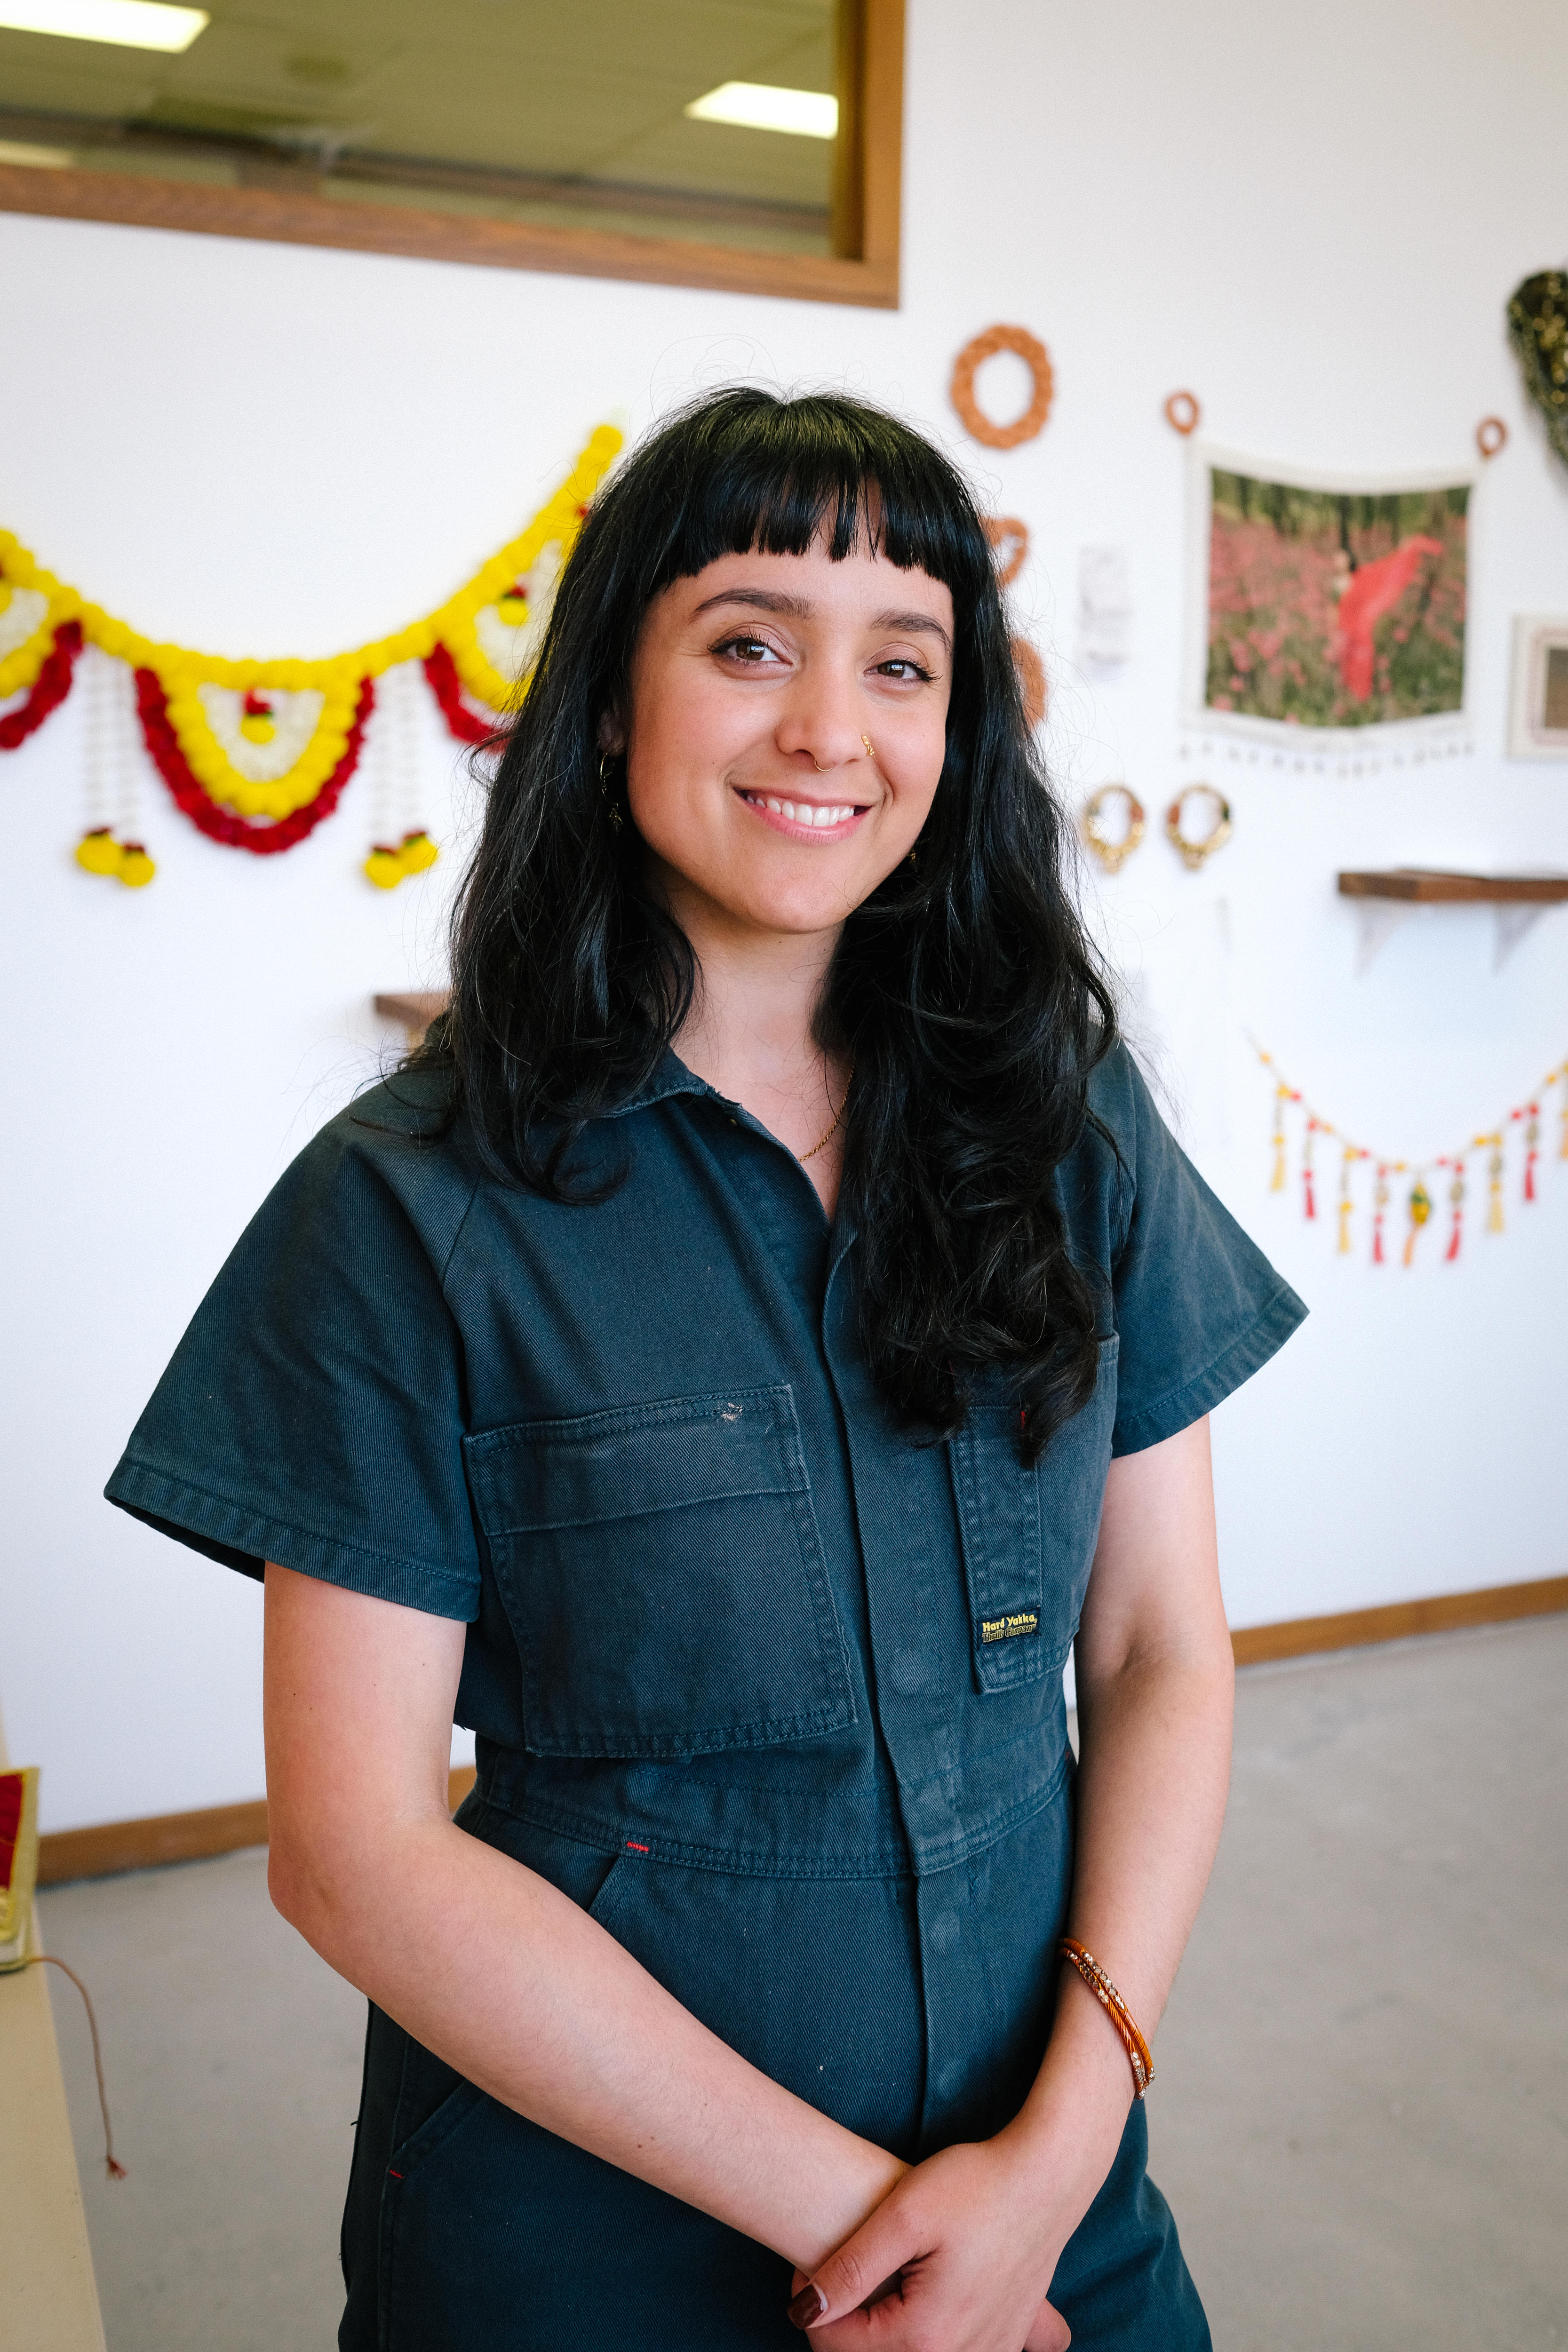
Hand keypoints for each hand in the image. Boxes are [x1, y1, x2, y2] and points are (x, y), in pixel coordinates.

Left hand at [785, 2137, 1071, 2351]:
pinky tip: (919, 2305)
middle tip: (838, 2271)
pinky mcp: (1005, 2341)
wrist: (1047, 2176)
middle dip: (843, 2323)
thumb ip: (851, 2269)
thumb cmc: (977, 2186)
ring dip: (881, 2335)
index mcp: (926, 2336)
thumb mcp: (903, 2216)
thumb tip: (805, 2312)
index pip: (837, 2345)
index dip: (810, 2304)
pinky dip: (926, 2340)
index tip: (806, 2264)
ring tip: (877, 2283)